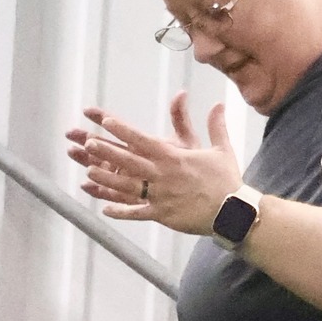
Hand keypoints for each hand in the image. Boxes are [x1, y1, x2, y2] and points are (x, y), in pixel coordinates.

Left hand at [64, 94, 242, 233]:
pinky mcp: (163, 216)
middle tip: (87, 143)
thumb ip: (215, 126)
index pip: (143, 140)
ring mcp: (160, 197)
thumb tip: (218, 104)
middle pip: (129, 162)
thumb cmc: (227, 181)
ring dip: (107, 180)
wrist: (234, 213)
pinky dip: (121, 212)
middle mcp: (163, 176)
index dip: (123, 130)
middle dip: (107, 152)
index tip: (106, 121)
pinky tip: (105, 209)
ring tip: (89, 172)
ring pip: (128, 187)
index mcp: (174, 158)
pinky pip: (137, 213)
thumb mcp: (222, 150)